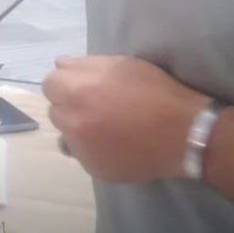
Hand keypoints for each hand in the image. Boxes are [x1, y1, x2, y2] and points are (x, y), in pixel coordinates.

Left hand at [43, 55, 208, 183]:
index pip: (49, 85)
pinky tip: (116, 144)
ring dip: (79, 129)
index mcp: (76, 92)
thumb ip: (85, 63)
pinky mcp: (93, 169)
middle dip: (71, 106)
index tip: (83, 87)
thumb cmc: (155, 92)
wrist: (184, 133)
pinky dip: (94, 149)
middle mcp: (72, 122)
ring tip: (107, 127)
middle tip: (99, 106)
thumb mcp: (122, 65)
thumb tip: (59, 64)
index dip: (65, 84)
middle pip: (56, 111)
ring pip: (67, 135)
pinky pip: (83, 155)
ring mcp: (81, 149)